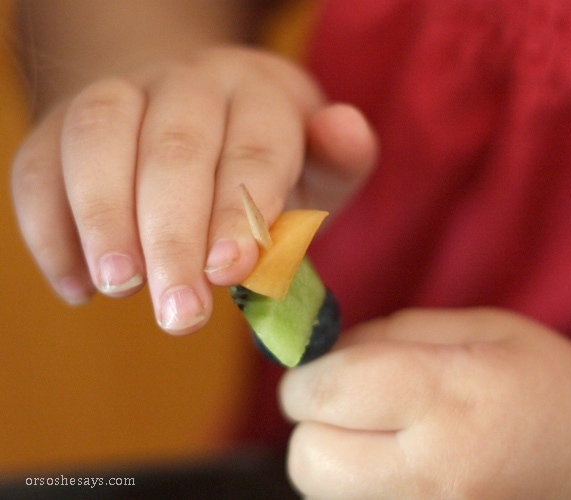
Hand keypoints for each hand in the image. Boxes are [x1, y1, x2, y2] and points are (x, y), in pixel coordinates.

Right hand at [11, 46, 376, 333]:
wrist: (201, 117)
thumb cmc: (269, 160)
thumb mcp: (318, 164)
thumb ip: (340, 158)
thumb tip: (345, 130)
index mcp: (259, 93)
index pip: (253, 147)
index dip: (240, 209)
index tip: (230, 271)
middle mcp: (189, 82)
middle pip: (175, 148)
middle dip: (175, 235)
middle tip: (180, 313)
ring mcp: (121, 93)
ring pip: (99, 136)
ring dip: (103, 218)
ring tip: (119, 287)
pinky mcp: (63, 123)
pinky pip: (40, 164)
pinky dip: (49, 226)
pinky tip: (77, 287)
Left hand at [280, 309, 570, 498]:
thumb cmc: (550, 385)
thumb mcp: (483, 329)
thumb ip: (392, 334)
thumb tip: (323, 356)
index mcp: (454, 397)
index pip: (329, 393)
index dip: (305, 378)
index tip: (319, 371)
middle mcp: (440, 472)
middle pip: (310, 461)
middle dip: (311, 427)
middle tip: (346, 407)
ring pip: (326, 498)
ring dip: (333, 463)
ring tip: (383, 440)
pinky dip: (358, 493)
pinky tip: (398, 472)